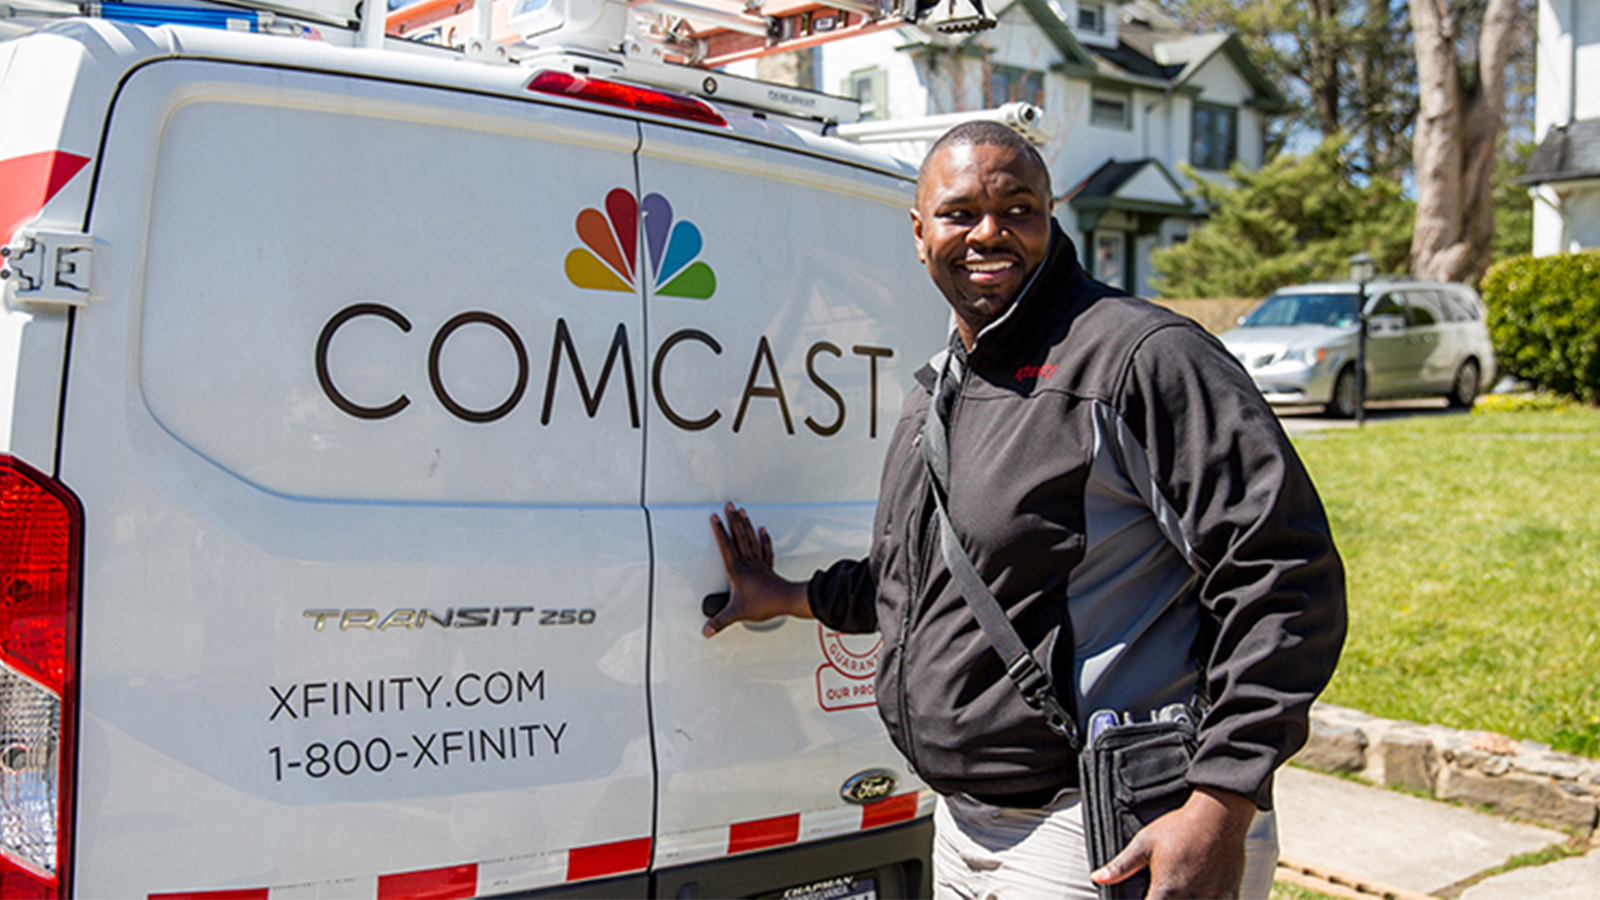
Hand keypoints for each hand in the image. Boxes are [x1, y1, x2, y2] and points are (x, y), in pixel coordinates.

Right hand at [704, 502, 811, 636]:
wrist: (787, 600)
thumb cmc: (765, 603)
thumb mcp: (737, 613)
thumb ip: (720, 622)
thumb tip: (707, 630)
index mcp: (738, 570)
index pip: (726, 546)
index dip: (720, 531)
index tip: (715, 518)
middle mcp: (748, 563)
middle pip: (739, 536)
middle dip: (733, 520)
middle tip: (730, 505)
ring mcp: (759, 564)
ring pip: (751, 539)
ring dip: (746, 524)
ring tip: (742, 512)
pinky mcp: (768, 568)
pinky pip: (765, 549)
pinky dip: (764, 539)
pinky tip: (762, 531)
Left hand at [1090, 786, 1255, 898]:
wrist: (1220, 814)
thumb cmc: (1181, 826)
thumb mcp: (1145, 842)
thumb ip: (1121, 865)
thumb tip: (1097, 878)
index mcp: (1165, 890)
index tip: (1141, 897)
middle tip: (1159, 894)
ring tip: (1175, 896)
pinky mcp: (1230, 898)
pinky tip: (1201, 896)